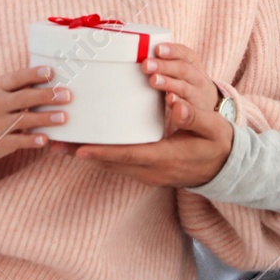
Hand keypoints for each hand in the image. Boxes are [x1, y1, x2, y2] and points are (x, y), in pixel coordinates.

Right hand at [0, 65, 70, 164]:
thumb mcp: (1, 92)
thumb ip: (22, 85)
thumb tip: (55, 76)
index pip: (17, 78)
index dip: (33, 74)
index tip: (51, 71)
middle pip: (23, 98)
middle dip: (46, 96)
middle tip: (67, 95)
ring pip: (23, 119)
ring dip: (44, 118)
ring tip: (63, 117)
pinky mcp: (0, 143)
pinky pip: (18, 141)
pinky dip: (31, 140)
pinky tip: (45, 139)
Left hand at [72, 47, 233, 187]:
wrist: (226, 169)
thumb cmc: (218, 145)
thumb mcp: (214, 129)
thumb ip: (196, 117)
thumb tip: (178, 106)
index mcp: (165, 158)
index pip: (129, 156)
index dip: (103, 152)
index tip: (78, 149)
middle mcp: (151, 171)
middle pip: (110, 163)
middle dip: (81, 153)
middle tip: (53, 142)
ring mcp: (147, 174)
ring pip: (110, 165)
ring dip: (85, 155)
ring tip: (58, 143)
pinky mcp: (145, 171)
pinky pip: (117, 164)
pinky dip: (98, 155)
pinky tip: (82, 145)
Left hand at [139, 42, 219, 115]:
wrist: (208, 103)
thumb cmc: (186, 81)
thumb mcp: (182, 68)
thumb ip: (165, 62)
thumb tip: (137, 54)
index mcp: (192, 63)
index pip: (184, 53)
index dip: (171, 50)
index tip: (157, 49)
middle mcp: (197, 77)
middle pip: (182, 69)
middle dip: (164, 66)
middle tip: (146, 65)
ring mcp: (197, 94)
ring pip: (183, 87)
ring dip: (168, 83)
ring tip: (154, 80)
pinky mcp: (195, 111)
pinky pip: (188, 108)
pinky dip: (178, 103)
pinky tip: (169, 100)